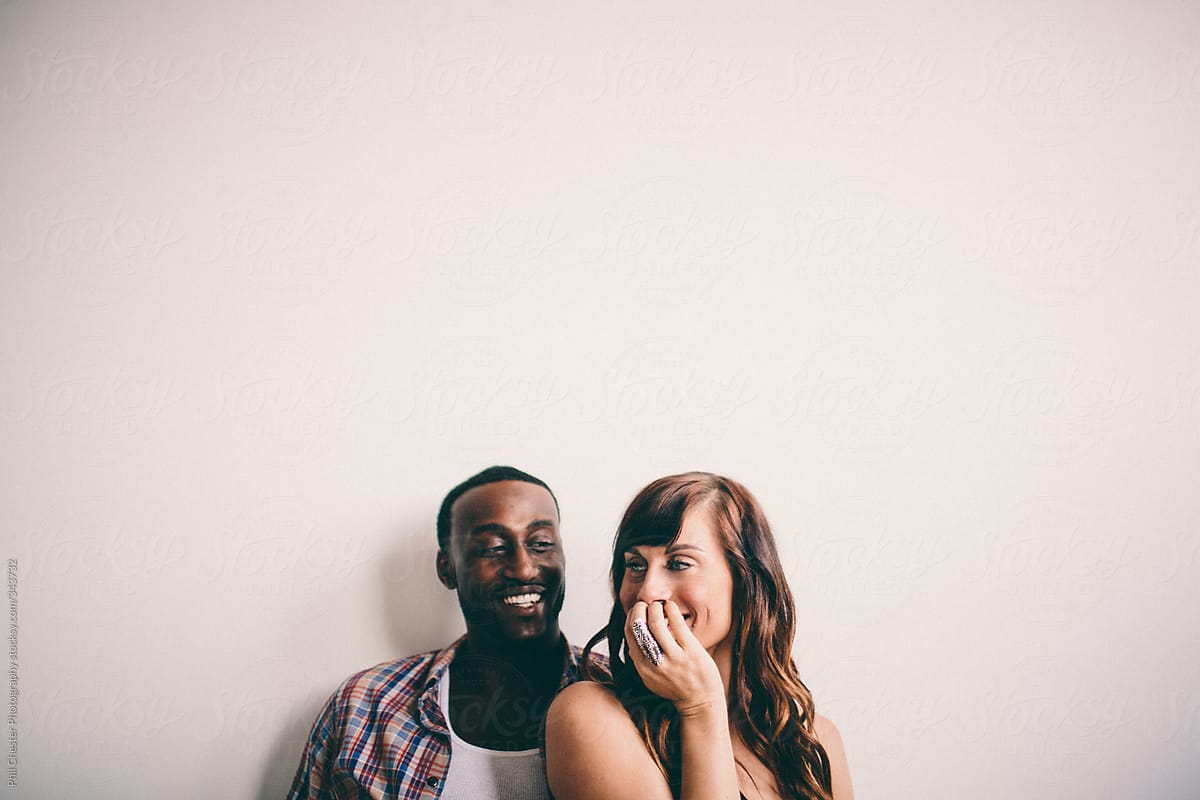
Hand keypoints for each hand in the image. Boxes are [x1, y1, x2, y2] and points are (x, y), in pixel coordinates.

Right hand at [624, 600, 723, 714]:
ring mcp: (673, 657)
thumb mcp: (651, 677)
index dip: (630, 617)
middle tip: (646, 605)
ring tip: (659, 605)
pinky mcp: (690, 651)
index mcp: (643, 667)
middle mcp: (655, 662)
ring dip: (655, 607)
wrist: (700, 703)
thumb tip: (634, 637)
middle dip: (639, 609)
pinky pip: (677, 623)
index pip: (629, 634)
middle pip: (638, 626)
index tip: (637, 611)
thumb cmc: (676, 687)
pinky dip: (670, 609)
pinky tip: (671, 607)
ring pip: (656, 622)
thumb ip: (641, 660)